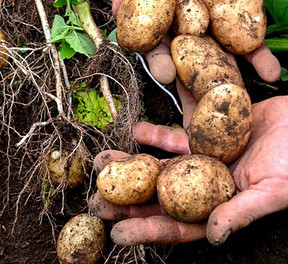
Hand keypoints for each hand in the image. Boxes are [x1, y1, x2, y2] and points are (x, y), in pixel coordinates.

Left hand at [89, 81, 287, 245]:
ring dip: (133, 163)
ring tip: (104, 161)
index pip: (177, 222)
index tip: (118, 232)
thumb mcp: (274, 190)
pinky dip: (156, 134)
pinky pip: (176, 136)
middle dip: (128, 197)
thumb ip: (242, 211)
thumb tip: (212, 235)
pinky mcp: (205, 135)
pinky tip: (136, 131)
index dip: (147, 229)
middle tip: (96, 198)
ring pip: (160, 164)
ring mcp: (203, 159)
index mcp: (219, 203)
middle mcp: (205, 183)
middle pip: (159, 195)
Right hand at [110, 0, 280, 83]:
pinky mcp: (241, 27)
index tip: (165, 74)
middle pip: (190, 68)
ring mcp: (215, 36)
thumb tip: (114, 12)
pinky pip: (252, 46)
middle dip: (194, 89)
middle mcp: (188, 39)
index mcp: (164, 31)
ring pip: (221, 63)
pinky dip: (262, 60)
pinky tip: (269, 73)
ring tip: (236, 96)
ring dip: (229, 81)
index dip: (161, 63)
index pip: (159, 52)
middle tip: (198, 108)